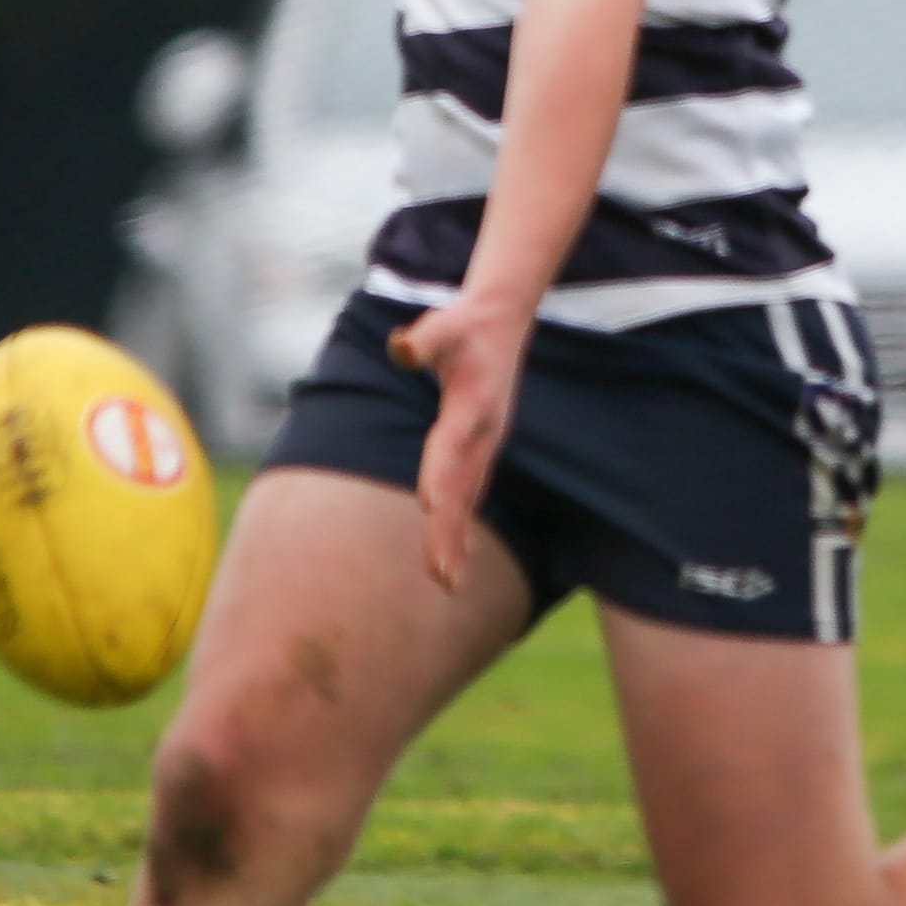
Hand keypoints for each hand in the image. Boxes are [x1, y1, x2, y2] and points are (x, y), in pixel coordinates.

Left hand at [387, 295, 528, 591]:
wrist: (503, 322)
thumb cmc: (465, 324)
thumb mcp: (444, 324)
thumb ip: (424, 339)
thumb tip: (401, 348)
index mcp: (473, 405)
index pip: (451, 446)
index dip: (440, 476)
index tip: (429, 508)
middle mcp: (484, 433)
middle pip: (462, 488)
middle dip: (449, 532)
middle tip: (438, 575)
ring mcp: (486, 445)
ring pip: (469, 499)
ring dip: (457, 540)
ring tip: (445, 583)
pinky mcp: (483, 450)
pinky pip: (472, 495)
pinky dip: (463, 527)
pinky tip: (453, 558)